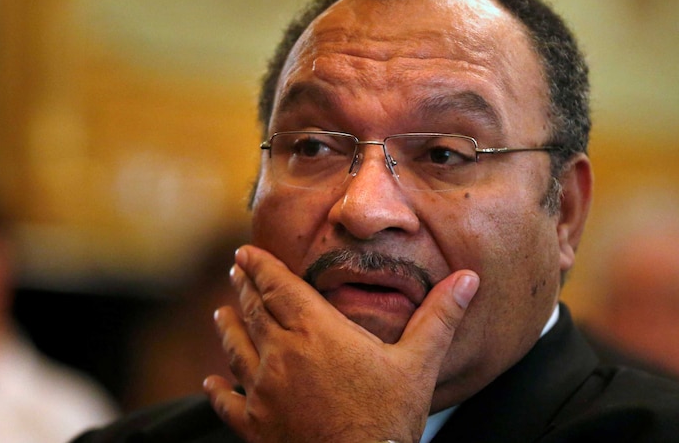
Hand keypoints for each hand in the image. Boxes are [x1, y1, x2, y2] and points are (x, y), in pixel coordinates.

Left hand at [203, 245, 478, 442]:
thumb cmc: (387, 420)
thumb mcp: (419, 364)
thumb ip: (440, 317)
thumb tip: (469, 278)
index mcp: (317, 332)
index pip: (279, 288)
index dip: (260, 267)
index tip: (245, 253)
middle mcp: (281, 355)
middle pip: (254, 312)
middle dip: (244, 289)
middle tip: (236, 272)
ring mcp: (263, 392)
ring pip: (236, 350)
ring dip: (227, 327)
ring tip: (220, 312)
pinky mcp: (255, 426)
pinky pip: (227, 402)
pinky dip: (217, 389)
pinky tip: (210, 382)